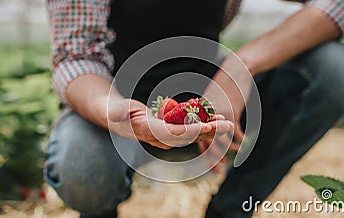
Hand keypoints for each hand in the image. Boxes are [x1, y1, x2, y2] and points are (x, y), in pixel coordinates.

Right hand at [108, 99, 233, 149]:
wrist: (118, 120)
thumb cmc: (116, 112)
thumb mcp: (115, 110)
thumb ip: (117, 112)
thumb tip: (114, 114)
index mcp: (149, 133)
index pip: (173, 134)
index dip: (191, 131)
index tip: (207, 127)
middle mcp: (161, 138)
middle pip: (189, 137)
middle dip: (209, 132)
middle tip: (228, 125)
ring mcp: (168, 136)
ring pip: (193, 134)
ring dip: (211, 128)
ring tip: (227, 121)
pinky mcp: (172, 130)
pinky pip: (191, 128)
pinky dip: (204, 123)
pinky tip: (216, 116)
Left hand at [199, 54, 252, 170]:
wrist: (235, 73)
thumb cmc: (224, 88)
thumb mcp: (213, 100)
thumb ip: (210, 116)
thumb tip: (210, 131)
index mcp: (200, 117)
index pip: (199, 140)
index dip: (205, 154)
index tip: (210, 165)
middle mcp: (207, 118)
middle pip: (208, 143)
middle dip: (214, 159)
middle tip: (219, 172)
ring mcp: (218, 116)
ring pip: (222, 139)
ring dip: (230, 149)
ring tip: (236, 153)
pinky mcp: (230, 111)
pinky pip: (234, 131)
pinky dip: (239, 139)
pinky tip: (243, 142)